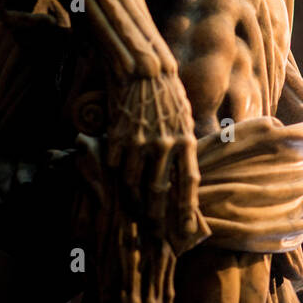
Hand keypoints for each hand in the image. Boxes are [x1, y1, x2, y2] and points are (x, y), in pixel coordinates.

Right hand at [106, 73, 207, 256]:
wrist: (145, 71)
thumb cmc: (168, 95)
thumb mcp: (185, 120)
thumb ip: (184, 145)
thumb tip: (182, 173)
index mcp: (186, 141)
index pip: (187, 183)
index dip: (186, 209)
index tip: (185, 230)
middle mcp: (165, 145)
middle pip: (158, 189)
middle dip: (156, 215)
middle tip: (154, 232)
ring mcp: (140, 142)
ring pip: (133, 182)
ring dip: (132, 199)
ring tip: (133, 211)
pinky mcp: (119, 137)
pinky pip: (115, 165)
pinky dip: (116, 173)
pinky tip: (116, 179)